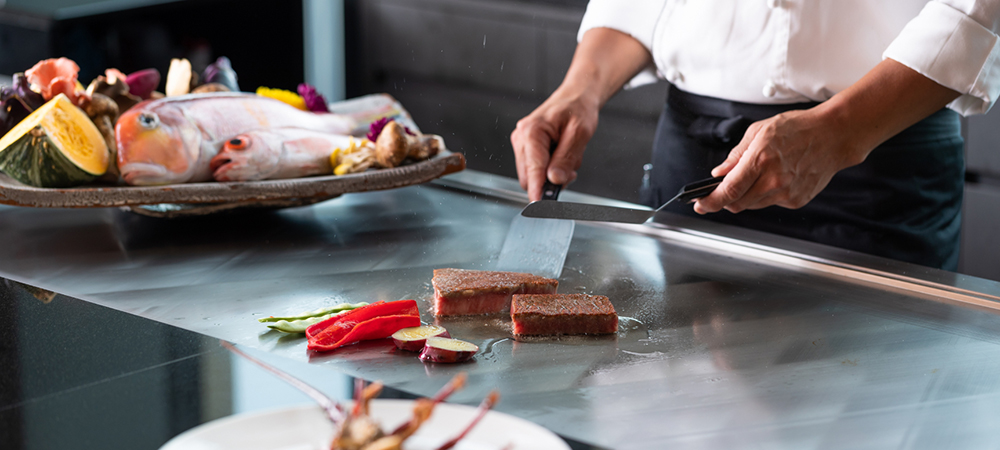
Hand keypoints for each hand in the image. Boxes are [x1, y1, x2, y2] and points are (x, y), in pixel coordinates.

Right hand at [510, 27, 652, 200]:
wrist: (575, 97)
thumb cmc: (577, 109)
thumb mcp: (580, 133)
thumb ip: (566, 158)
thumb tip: (554, 180)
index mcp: (532, 132)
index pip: (533, 170)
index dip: (538, 190)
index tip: (541, 207)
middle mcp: (521, 138)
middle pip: (529, 177)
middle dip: (550, 181)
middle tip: (571, 169)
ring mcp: (521, 143)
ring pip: (532, 175)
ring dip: (551, 174)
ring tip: (567, 155)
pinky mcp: (525, 148)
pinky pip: (535, 169)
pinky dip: (549, 169)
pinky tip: (560, 155)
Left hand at [693, 107, 863, 213]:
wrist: (834, 135)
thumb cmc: (798, 128)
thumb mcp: (759, 131)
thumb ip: (736, 155)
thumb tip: (719, 173)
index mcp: (761, 160)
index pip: (728, 190)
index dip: (710, 201)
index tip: (699, 205)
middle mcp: (774, 180)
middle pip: (737, 203)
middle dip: (724, 199)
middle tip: (719, 191)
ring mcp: (786, 193)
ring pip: (752, 205)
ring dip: (744, 197)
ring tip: (753, 177)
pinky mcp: (796, 200)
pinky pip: (769, 204)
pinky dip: (763, 195)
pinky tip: (773, 179)